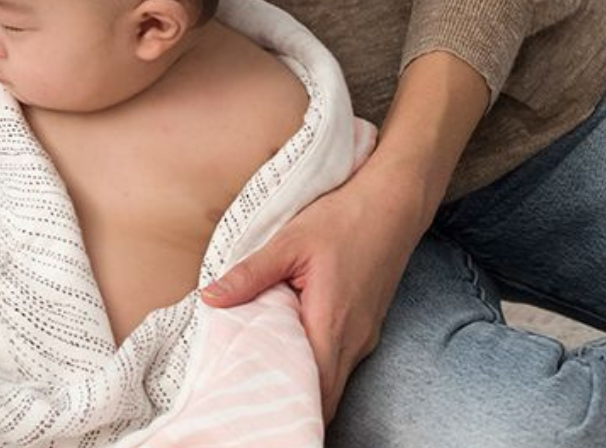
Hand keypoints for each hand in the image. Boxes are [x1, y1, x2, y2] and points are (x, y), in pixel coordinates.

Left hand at [201, 154, 435, 423]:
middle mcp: (354, 340)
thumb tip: (210, 299)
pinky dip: (318, 364)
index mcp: (332, 324)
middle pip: (325, 395)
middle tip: (253, 394)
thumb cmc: (345, 218)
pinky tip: (292, 347)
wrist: (395, 201)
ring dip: (306, 382)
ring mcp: (366, 335)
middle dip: (293, 400)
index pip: (313, 390)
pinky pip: (342, 360)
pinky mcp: (369, 325)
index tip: (255, 404)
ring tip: (266, 373)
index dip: (286, 403)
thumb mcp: (289, 242)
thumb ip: (250, 275)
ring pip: (334, 379)